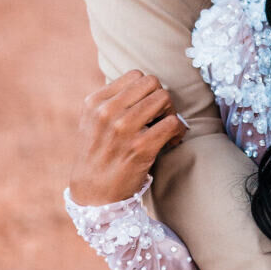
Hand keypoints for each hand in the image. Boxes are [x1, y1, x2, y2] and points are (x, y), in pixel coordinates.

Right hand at [69, 70, 186, 204]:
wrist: (93, 193)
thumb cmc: (98, 154)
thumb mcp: (92, 121)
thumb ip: (112, 100)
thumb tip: (144, 84)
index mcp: (94, 102)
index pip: (135, 76)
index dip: (147, 89)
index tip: (147, 106)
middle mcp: (106, 112)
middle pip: (152, 82)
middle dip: (160, 97)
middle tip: (160, 115)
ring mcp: (123, 129)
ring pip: (163, 98)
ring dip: (170, 111)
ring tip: (165, 127)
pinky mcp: (140, 148)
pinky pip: (172, 122)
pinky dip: (178, 130)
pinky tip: (171, 140)